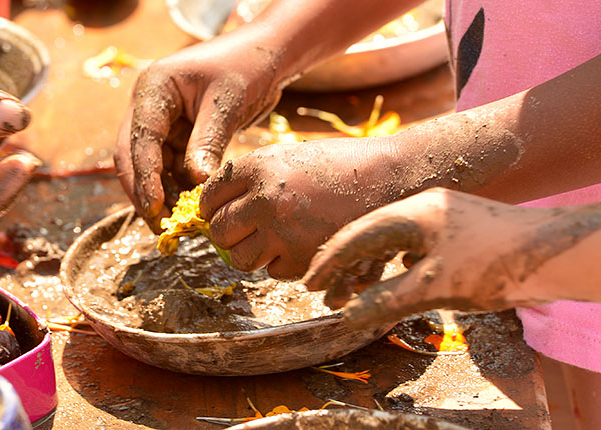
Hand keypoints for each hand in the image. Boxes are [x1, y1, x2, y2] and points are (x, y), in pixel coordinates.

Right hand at [114, 30, 286, 232]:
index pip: (140, 139)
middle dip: (144, 192)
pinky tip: (191, 209)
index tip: (155, 208)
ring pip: (153, 167)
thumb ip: (207, 143)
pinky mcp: (180, 136)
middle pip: (134, 157)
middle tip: (160, 226)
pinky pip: (173, 167)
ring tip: (179, 224)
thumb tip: (196, 184)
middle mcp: (150, 107)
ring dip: (162, 194)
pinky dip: (179, 188)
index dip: (144, 177)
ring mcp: (163, 122)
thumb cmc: (245, 67)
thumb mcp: (225, 104)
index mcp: (153, 89)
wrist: (266, 56)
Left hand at [199, 138, 396, 278]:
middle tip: (244, 229)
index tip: (218, 211)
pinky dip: (281, 264)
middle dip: (228, 233)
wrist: (391, 178)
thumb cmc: (340, 165)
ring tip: (272, 239)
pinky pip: (272, 272)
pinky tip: (300, 245)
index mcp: (258, 167)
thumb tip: (217, 209)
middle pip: (220, 231)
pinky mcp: (303, 260)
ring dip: (251, 252)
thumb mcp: (289, 157)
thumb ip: (252, 179)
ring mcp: (283, 233)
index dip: (211, 207)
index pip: (210, 195)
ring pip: (240, 258)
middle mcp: (264, 200)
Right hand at [302, 188, 565, 328]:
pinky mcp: (453, 228)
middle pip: (367, 234)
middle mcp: (420, 207)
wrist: (551, 252)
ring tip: (351, 292)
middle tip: (324, 292)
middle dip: (344, 264)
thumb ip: (385, 300)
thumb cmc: (492, 264)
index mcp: (410, 213)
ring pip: (388, 239)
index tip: (309, 284)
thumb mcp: (432, 287)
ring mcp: (438, 216)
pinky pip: (409, 242)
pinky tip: (388, 278)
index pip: (355, 236)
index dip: (329, 263)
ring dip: (368, 266)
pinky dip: (392, 262)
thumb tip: (347, 315)